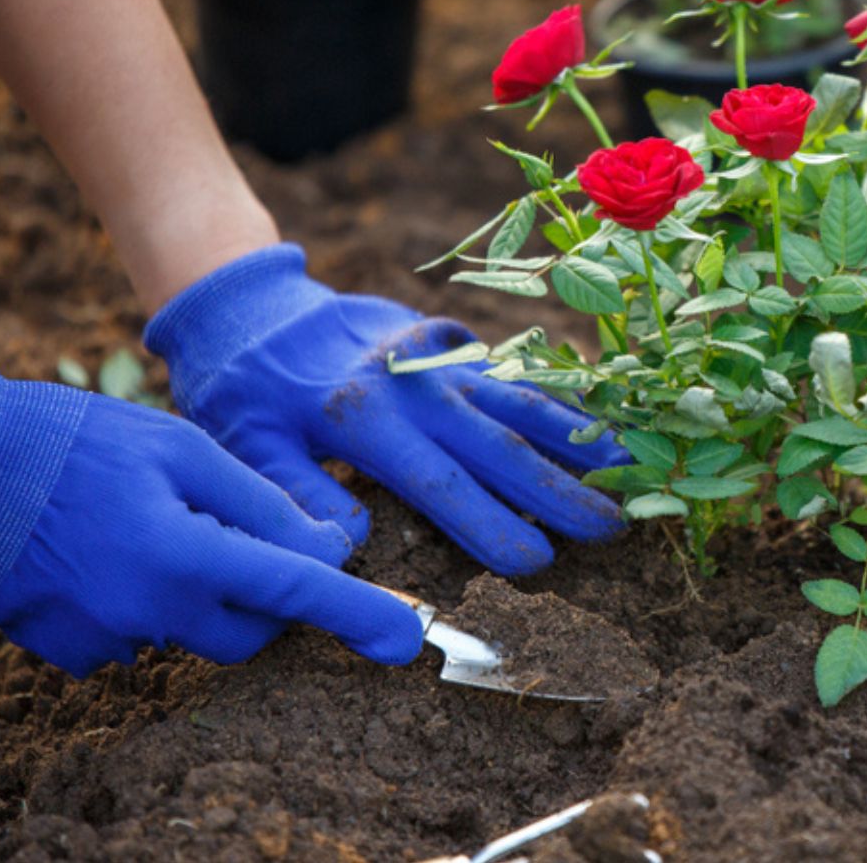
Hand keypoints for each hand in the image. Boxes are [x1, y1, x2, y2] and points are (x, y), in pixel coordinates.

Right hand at [0, 363, 422, 676]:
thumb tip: (327, 548)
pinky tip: (112, 554)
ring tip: (152, 525)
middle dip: (267, 599)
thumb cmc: (83, 441)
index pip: (294, 592)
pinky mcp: (73, 650)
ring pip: (194, 634)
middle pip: (251, 634)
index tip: (406, 640)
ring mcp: (107, 639)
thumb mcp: (183, 449)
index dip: (358, 613)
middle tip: (240, 537)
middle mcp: (149, 610)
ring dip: (200, 592)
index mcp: (184, 553)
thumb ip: (260, 504)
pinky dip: (146, 603)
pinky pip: (139, 638)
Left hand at [145, 245, 626, 575]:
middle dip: (558, 490)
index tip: (537, 564)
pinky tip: (591, 418)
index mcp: (363, 417)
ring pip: (516, 401)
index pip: (439, 482)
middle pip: (497, 444)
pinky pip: (509, 373)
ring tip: (624, 465)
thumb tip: (347, 546)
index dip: (490, 524)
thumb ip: (295, 493)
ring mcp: (436, 359)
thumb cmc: (242, 387)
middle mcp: (413, 385)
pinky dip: (554, 397)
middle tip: (613, 528)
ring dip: (573, 436)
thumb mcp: (243, 444)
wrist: (252, 302)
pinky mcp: (447, 344)